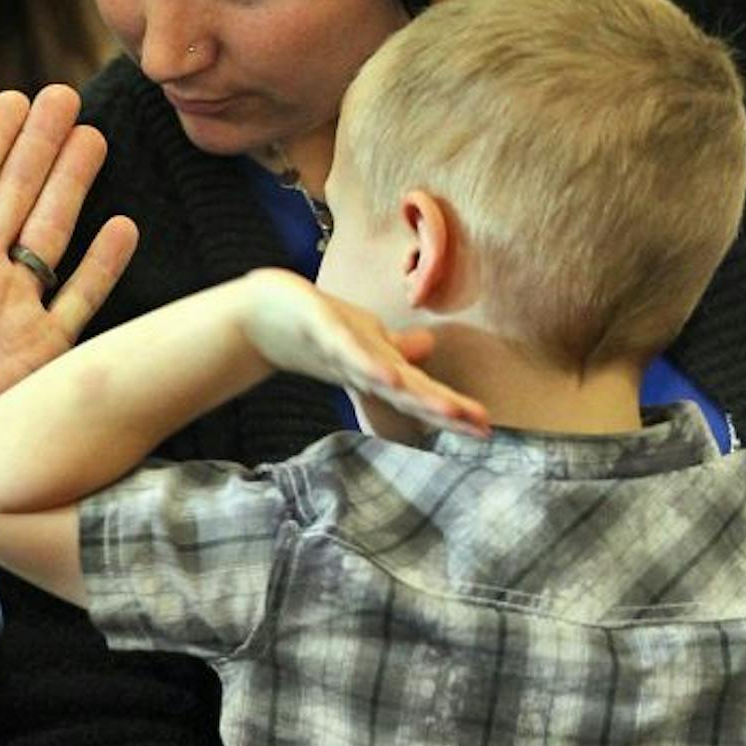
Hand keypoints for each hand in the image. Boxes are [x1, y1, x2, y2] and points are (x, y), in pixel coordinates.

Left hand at [0, 86, 138, 475]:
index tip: (12, 98)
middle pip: (15, 194)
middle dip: (40, 145)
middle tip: (65, 94)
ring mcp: (12, 311)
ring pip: (50, 232)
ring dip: (72, 186)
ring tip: (93, 138)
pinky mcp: (39, 352)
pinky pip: (78, 300)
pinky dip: (101, 266)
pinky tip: (123, 226)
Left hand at [241, 270, 489, 436]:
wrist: (257, 315)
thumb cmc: (312, 327)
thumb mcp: (361, 336)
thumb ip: (395, 347)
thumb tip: (428, 348)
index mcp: (377, 368)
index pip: (420, 391)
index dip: (452, 410)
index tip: (488, 430)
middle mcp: (362, 367)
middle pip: (408, 392)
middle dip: (444, 410)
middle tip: (481, 431)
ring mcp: (341, 350)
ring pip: (383, 376)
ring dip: (414, 394)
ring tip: (448, 411)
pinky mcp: (320, 329)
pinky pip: (347, 349)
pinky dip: (368, 363)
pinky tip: (390, 375)